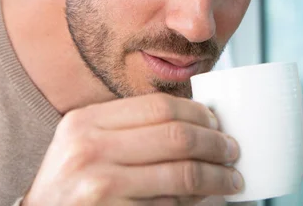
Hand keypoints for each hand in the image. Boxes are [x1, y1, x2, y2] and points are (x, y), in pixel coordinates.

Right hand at [23, 93, 242, 205]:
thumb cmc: (71, 181)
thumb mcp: (86, 142)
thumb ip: (129, 127)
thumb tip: (196, 120)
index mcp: (86, 121)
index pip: (159, 106)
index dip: (198, 113)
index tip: (216, 122)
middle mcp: (90, 151)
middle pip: (176, 137)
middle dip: (215, 144)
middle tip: (232, 150)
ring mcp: (100, 187)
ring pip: (181, 175)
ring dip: (217, 177)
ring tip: (232, 179)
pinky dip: (198, 202)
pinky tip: (210, 199)